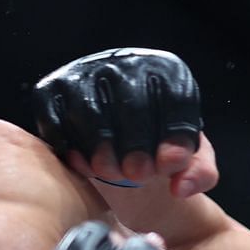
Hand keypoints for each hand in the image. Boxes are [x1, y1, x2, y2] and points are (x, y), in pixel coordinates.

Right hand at [32, 48, 215, 196]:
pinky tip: (85, 164)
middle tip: (138, 176)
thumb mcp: (185, 158)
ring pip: (90, 112)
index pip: (175, 98)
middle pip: (132, 103)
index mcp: (166, 70)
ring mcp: (83, 72)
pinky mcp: (51, 90)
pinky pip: (57, 121)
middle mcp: (124, 61)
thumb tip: (182, 187)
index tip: (168, 166)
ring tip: (110, 174)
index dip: (174, 135)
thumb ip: (199, 173)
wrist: (110, 130)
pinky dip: (70, 148)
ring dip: (102, 151)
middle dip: (136, 147)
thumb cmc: (152, 143)